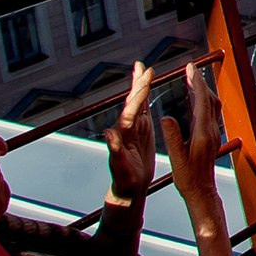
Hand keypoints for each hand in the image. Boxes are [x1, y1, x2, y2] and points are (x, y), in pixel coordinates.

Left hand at [102, 62, 155, 203]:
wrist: (129, 187)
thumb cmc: (124, 180)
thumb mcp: (120, 166)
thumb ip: (114, 150)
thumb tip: (108, 133)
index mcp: (123, 134)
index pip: (130, 112)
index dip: (137, 97)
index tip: (144, 83)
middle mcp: (127, 127)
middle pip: (133, 102)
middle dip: (139, 85)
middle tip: (143, 68)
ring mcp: (134, 127)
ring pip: (138, 102)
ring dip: (140, 85)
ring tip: (143, 69)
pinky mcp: (140, 130)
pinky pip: (143, 109)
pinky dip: (145, 96)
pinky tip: (147, 88)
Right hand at [159, 64, 230, 217]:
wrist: (201, 191)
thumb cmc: (188, 179)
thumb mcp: (176, 159)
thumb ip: (172, 138)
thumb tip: (166, 118)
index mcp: (202, 134)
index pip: (202, 101)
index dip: (196, 83)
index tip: (190, 68)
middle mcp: (210, 131)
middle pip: (209, 99)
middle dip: (200, 82)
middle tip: (190, 68)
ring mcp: (213, 133)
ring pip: (212, 105)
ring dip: (203, 90)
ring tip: (191, 79)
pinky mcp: (211, 137)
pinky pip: (210, 112)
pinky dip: (203, 100)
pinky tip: (194, 100)